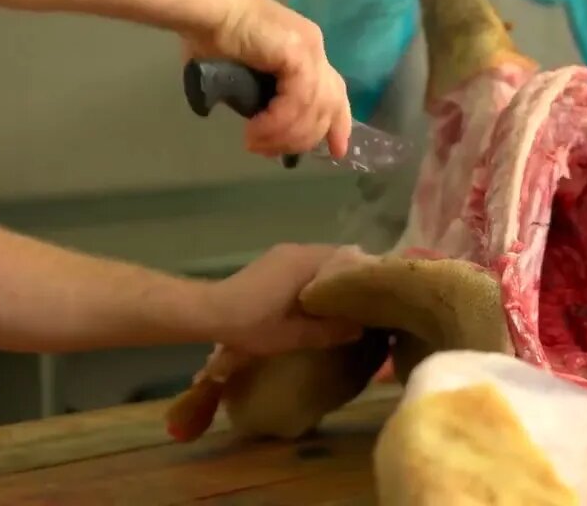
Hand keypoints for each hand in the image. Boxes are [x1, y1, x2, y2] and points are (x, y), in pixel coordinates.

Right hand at [183, 0, 352, 158]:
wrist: (204, 9)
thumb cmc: (211, 36)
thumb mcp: (246, 76)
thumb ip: (261, 98)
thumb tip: (260, 126)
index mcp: (306, 50)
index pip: (335, 92)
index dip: (339, 124)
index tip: (337, 152)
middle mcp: (315, 48)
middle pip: (330, 104)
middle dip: (307, 137)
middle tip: (274, 153)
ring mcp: (310, 48)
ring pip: (314, 108)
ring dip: (285, 134)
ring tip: (257, 143)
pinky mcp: (298, 52)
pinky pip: (298, 100)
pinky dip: (278, 122)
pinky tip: (257, 130)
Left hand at [205, 243, 361, 356]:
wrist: (208, 313)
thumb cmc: (252, 323)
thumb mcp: (294, 335)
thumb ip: (329, 331)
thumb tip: (360, 328)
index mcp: (306, 262)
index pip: (349, 257)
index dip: (365, 275)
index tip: (377, 294)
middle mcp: (298, 250)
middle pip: (337, 257)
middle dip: (351, 278)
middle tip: (365, 303)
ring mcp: (284, 253)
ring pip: (321, 261)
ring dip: (333, 279)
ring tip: (346, 304)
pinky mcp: (274, 261)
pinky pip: (307, 264)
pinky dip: (318, 279)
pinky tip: (319, 301)